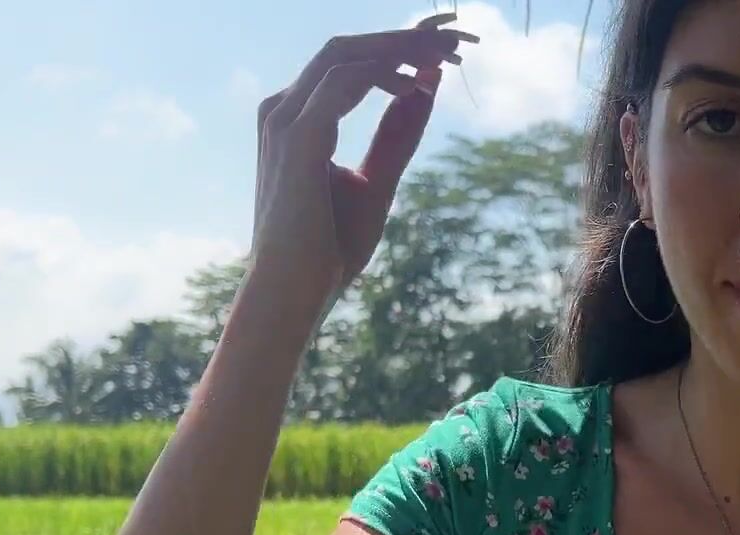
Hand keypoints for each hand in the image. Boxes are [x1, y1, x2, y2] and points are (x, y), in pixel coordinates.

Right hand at [251, 15, 476, 302]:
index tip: (444, 51)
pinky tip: (415, 83)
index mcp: (296, 119)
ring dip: (399, 47)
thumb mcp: (377, 182)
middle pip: (346, 47)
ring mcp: (284, 120)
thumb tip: (426, 88)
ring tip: (445, 53)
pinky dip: (381, 72)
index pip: (347, 63)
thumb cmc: (328, 248)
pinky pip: (341, 81)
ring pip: (344, 53)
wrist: (294, 292)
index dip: (397, 48)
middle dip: (403, 37)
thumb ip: (396, 135)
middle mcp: (283, 110)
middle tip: (456, 38)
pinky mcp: (296, 136)